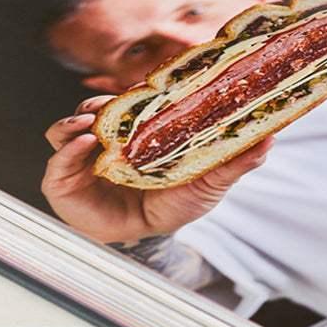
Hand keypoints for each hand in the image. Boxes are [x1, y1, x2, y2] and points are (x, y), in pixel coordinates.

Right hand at [41, 95, 272, 243]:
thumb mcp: (208, 182)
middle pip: (94, 109)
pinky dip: (66, 152)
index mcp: (136, 129)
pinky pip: (57, 163)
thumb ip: (235, 160)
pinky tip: (83, 147)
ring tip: (91, 125)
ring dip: (77, 121)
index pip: (128, 101)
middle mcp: (107, 137)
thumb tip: (269, 138)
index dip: (130, 92)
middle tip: (111, 106)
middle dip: (98, 104)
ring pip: (69, 126)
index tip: (143, 86)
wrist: (151, 241)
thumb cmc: (175, 203)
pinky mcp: (64, 183)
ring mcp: (83, 158)